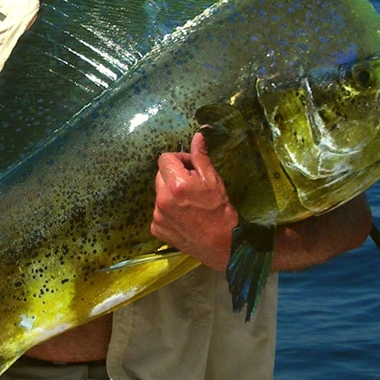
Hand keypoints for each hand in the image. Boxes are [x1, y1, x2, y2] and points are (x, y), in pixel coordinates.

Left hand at [151, 131, 237, 270]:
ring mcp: (157, 215)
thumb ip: (200, 157)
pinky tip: (183, 216)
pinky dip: (167, 211)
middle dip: (173, 176)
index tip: (190, 168)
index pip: (164, 158)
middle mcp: (162, 199)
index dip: (178, 160)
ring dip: (169, 193)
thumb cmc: (220, 210)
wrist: (222, 244)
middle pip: (159, 175)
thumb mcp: (213, 180)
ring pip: (158, 193)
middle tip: (191, 185)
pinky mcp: (156, 229)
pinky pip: (158, 211)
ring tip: (188, 203)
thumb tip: (198, 135)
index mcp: (175, 184)